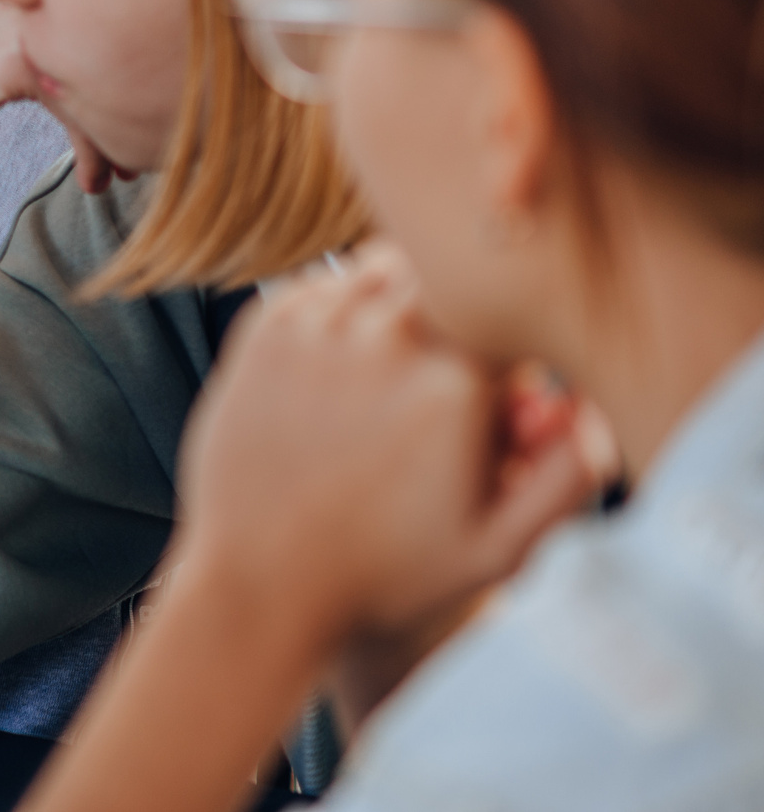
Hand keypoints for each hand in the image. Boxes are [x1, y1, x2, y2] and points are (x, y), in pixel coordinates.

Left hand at [172, 247, 596, 657]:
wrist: (260, 581)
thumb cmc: (383, 575)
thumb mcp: (498, 549)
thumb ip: (567, 477)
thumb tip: (592, 405)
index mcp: (456, 381)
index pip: (513, 312)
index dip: (516, 347)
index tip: (499, 392)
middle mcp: (387, 337)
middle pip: (450, 280)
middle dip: (461, 316)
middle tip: (445, 382)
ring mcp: (318, 325)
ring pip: (386, 270)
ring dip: (403, 305)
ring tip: (395, 377)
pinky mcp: (265, 326)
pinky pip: (324, 286)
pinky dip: (341, 311)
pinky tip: (341, 370)